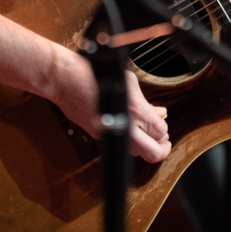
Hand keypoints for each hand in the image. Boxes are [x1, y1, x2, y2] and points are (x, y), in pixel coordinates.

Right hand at [54, 57, 172, 162]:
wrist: (67, 82)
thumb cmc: (96, 76)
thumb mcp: (129, 83)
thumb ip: (147, 102)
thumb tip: (160, 113)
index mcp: (136, 112)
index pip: (161, 132)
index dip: (164, 130)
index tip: (163, 126)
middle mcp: (125, 128)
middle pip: (153, 153)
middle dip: (161, 149)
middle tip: (163, 142)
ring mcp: (111, 135)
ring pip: (136, 155)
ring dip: (144, 147)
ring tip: (145, 135)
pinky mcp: (99, 137)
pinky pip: (119, 146)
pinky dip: (127, 142)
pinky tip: (128, 129)